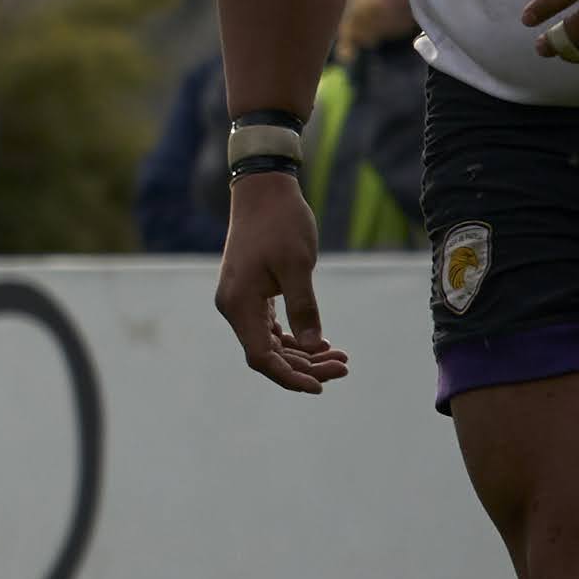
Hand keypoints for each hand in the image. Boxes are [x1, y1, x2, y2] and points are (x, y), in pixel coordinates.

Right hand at [216, 168, 341, 391]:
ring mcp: (242, 300)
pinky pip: (271, 327)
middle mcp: (233, 307)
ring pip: (271, 343)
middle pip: (267, 354)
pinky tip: (322, 342)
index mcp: (238, 304)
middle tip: (344, 365)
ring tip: (341, 356)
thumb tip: (313, 347)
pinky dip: (295, 338)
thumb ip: (304, 308)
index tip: (322, 386)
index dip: (290, 377)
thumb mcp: (298, 266)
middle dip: (305, 366)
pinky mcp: (252, 293)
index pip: (261, 357)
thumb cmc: (281, 223)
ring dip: (303, 354)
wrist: (263, 191)